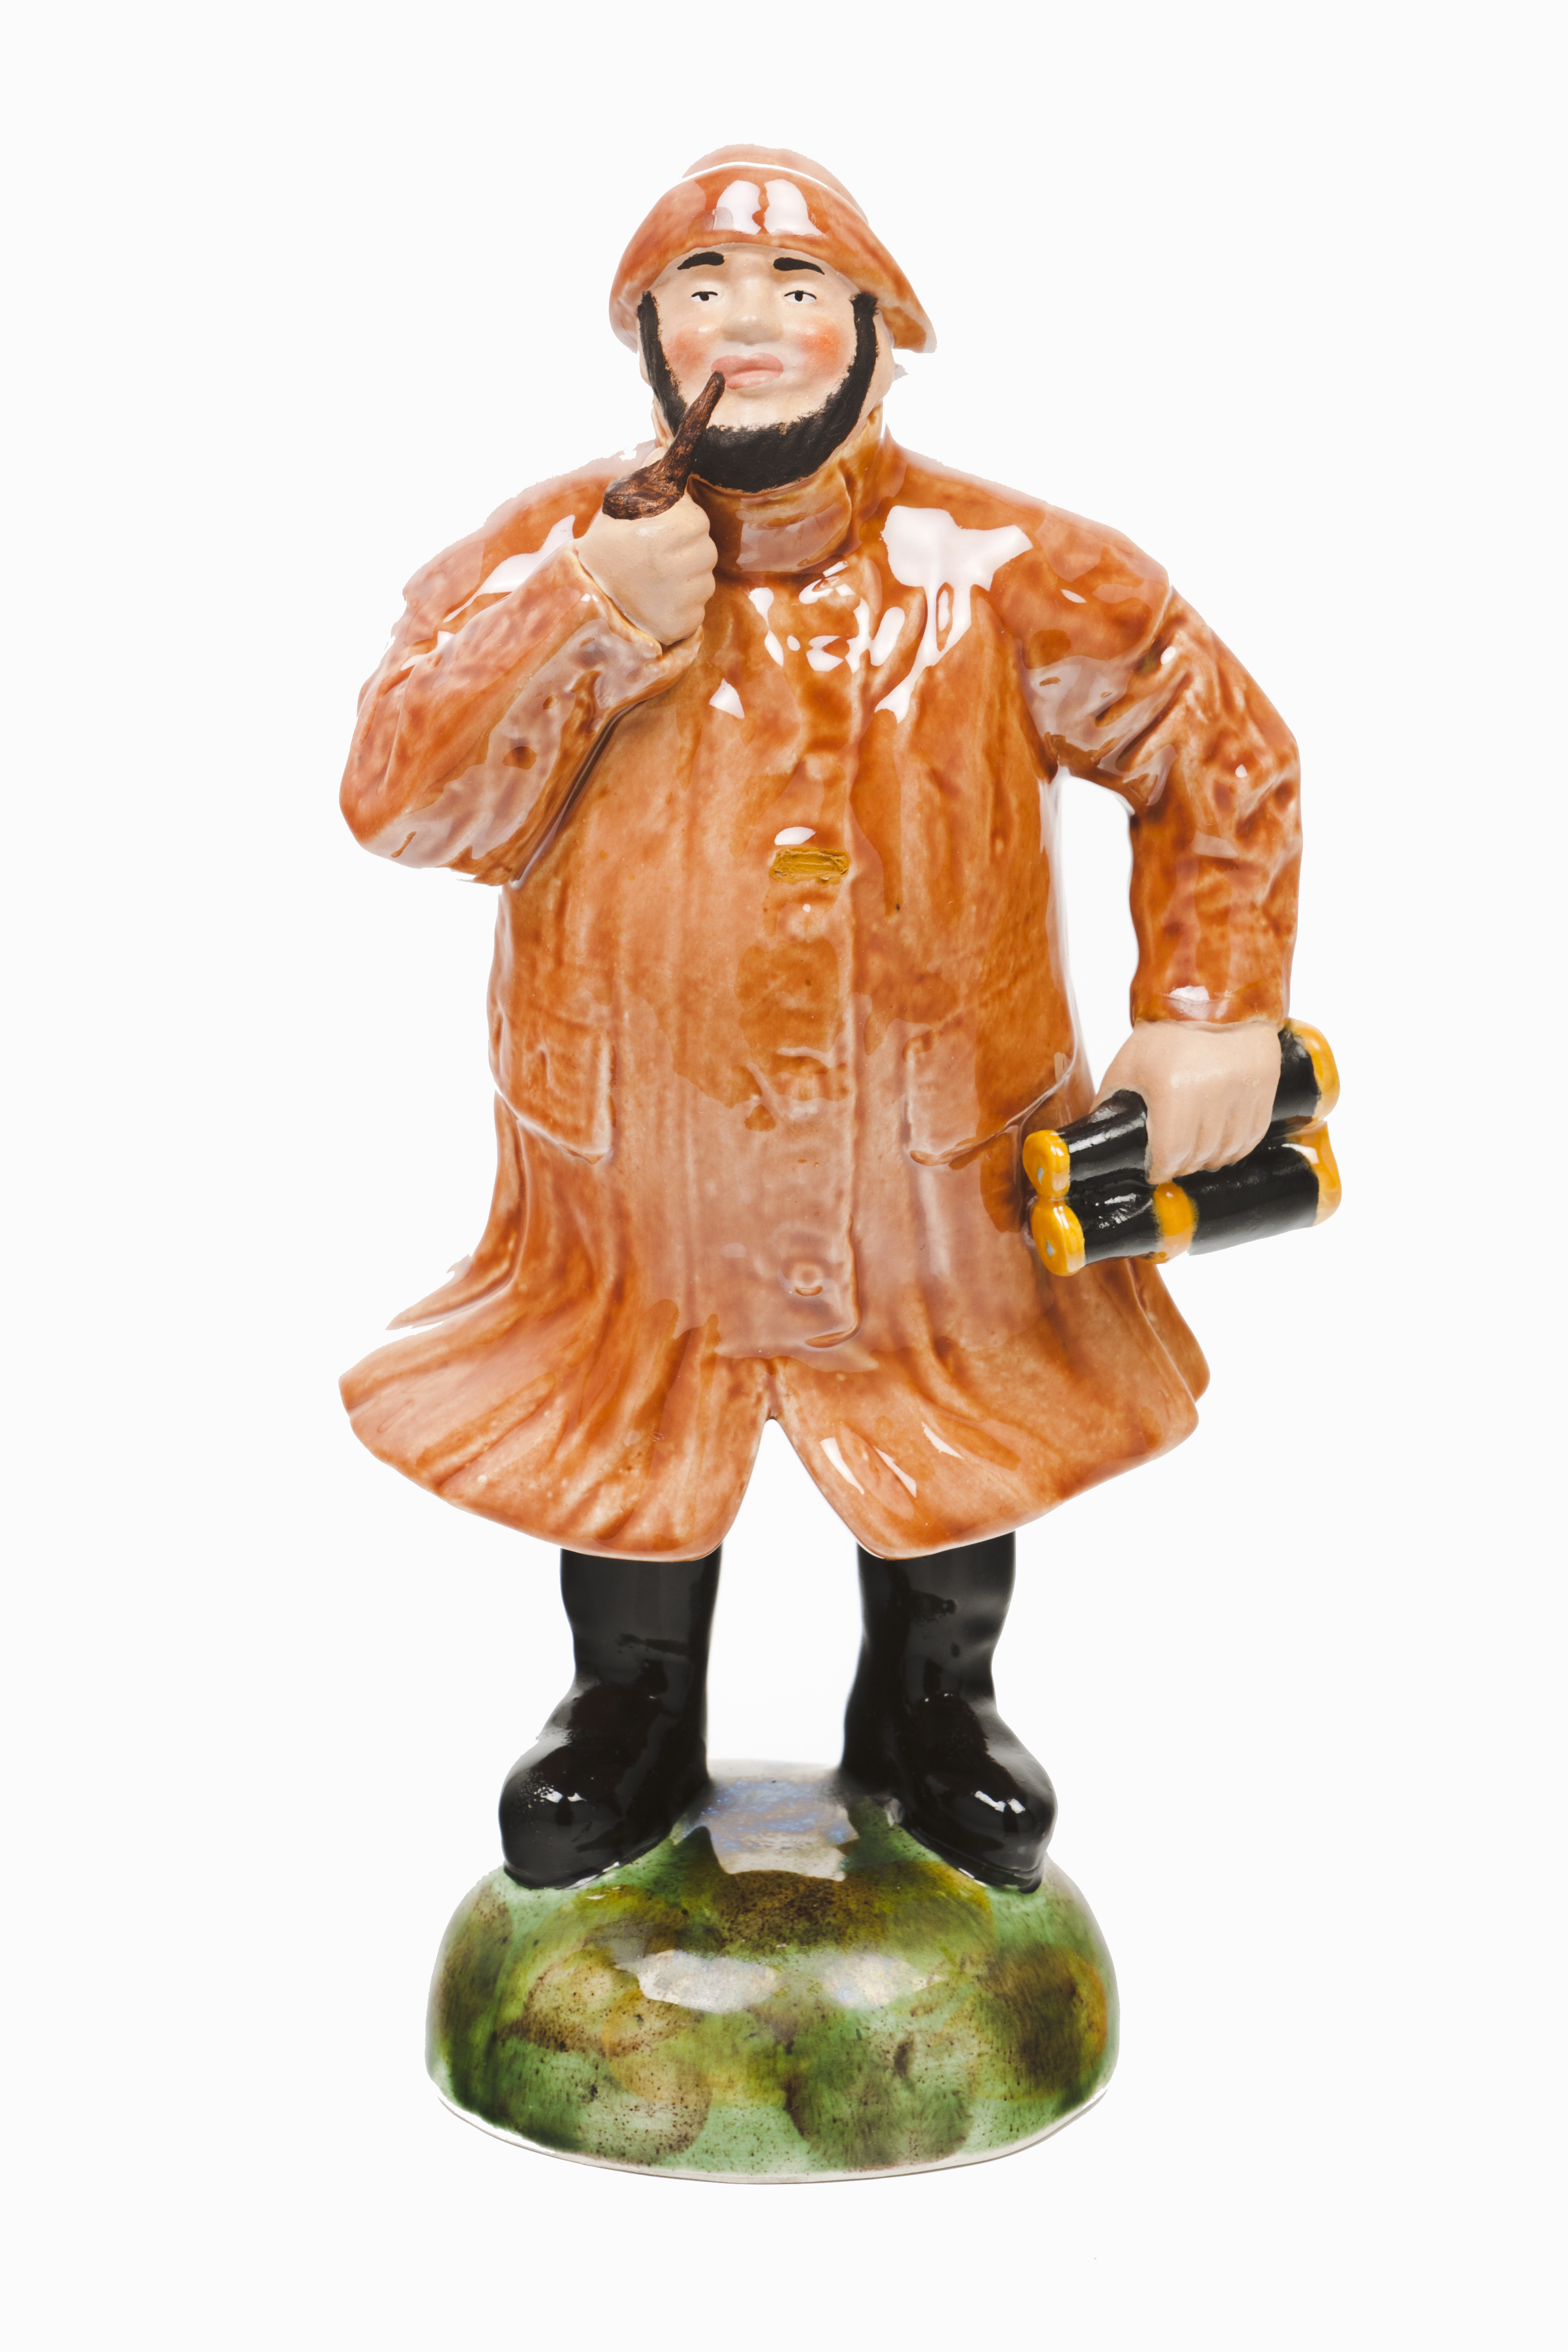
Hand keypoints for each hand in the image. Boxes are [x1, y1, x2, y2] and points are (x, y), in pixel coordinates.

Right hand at [577, 495, 716, 645]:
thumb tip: (664, 450)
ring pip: (706, 580)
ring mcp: (677, 601)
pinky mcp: (681, 625)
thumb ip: (645, 480)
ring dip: (689, 578)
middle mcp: (670, 569)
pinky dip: (684, 604)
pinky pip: (699, 608)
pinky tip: (660, 600)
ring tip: (659, 579)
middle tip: (660, 555)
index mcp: (657, 534)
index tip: (664, 530)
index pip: (698, 521)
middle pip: (707, 550)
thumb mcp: (618, 508)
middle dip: (689, 550)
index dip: (684, 523)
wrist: (588, 600)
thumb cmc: (606, 548)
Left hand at [1095, 1020, 1281, 1182]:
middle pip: (1199, 1155)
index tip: (1155, 1171)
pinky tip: (1221, 1145)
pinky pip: (1252, 1136)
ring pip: (1228, 1150)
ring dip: (1209, 1159)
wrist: (1214, 999)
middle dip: (1182, 1164)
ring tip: (1195, 1153)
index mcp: (1175, 1088)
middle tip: (1172, 1161)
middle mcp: (1214, 1091)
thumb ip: (1113, 1103)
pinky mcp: (1266, 1086)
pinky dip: (1235, 1147)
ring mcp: (1245, 1090)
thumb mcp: (1128, 1065)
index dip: (1160, 1170)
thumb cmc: (1166, 1031)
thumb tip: (1103, 1138)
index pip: (1171, 1153)